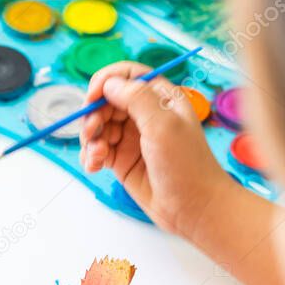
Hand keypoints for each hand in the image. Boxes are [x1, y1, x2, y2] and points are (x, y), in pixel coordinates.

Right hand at [80, 62, 235, 237]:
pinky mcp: (122, 161)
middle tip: (92, 133)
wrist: (194, 208)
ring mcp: (132, 138)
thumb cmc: (187, 165)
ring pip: (99, 127)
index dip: (106, 82)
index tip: (91, 98)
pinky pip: (97, 150)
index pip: (127, 76)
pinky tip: (94, 167)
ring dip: (90, 139)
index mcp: (160, 98)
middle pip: (106, 102)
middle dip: (94, 115)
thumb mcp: (163, 125)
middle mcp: (144, 115)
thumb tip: (110, 83)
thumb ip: (136, 99)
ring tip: (98, 156)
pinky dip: (90, 156)